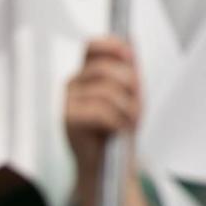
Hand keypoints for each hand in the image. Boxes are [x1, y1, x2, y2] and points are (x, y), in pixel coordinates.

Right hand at [64, 37, 142, 185]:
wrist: (109, 164)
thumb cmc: (118, 129)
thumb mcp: (130, 94)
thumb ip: (129, 69)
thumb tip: (131, 41)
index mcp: (86, 74)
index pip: (92, 47)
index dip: (112, 46)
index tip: (131, 58)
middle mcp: (73, 85)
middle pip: (104, 68)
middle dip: (129, 85)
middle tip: (137, 104)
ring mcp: (68, 102)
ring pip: (105, 91)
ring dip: (127, 107)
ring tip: (130, 121)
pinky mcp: (68, 121)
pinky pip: (99, 111)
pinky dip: (117, 121)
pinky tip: (118, 129)